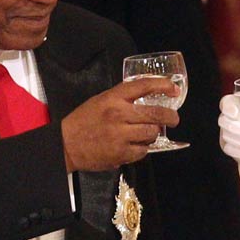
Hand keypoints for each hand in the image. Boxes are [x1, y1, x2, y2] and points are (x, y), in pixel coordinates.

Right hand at [62, 78, 179, 170]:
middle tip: (174, 119)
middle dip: (170, 116)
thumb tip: (149, 97)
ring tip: (146, 133)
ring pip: (151, 133)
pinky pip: (143, 151)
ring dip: (153, 134)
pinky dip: (142, 149)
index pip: (143, 86)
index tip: (174, 90)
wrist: (65, 144)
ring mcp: (120, 135)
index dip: (163, 86)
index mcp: (113, 98)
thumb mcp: (101, 101)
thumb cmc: (84, 121)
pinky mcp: (121, 154)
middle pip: (156, 113)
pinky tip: (135, 146)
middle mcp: (118, 114)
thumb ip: (123, 98)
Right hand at [218, 94, 239, 169]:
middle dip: (234, 128)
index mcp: (238, 106)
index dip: (227, 106)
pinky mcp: (227, 147)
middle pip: (223, 121)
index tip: (235, 112)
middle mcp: (228, 119)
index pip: (226, 103)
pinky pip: (231, 150)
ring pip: (228, 138)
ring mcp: (226, 134)